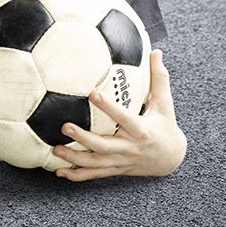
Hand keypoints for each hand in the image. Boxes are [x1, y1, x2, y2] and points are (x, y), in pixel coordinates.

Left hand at [52, 50, 187, 180]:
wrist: (171, 159)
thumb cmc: (166, 126)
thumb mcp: (165, 104)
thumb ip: (159, 78)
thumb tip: (156, 51)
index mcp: (142, 130)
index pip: (124, 118)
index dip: (109, 108)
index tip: (92, 94)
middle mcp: (130, 148)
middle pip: (104, 146)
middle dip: (84, 138)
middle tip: (64, 126)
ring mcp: (121, 161)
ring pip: (96, 163)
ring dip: (74, 158)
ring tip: (55, 149)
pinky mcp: (115, 169)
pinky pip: (94, 174)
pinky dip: (77, 175)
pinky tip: (59, 172)